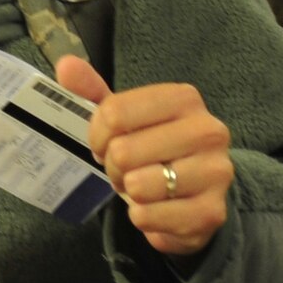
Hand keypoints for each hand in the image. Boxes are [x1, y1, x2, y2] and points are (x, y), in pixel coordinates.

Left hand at [57, 56, 233, 257]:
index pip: (113, 113)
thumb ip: (92, 91)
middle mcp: (208, 131)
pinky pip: (149, 217)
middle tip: (126, 170)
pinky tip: (155, 209)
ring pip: (139, 185)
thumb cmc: (152, 147)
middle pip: (123, 151)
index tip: (106, 143)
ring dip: (129, 192)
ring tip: (142, 186)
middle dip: (113, 167)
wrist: (195, 194)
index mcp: (184, 98)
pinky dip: (141, 218)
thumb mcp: (123, 116)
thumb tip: (66, 64)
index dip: (97, 135)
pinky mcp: (212, 212)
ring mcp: (216, 173)